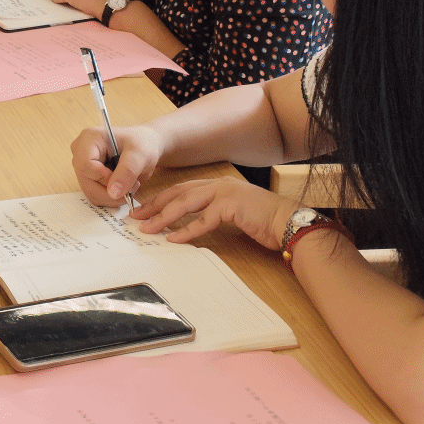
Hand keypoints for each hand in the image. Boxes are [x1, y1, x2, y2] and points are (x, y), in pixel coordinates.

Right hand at [71, 123, 163, 206]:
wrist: (144, 145)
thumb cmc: (142, 143)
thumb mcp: (140, 154)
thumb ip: (127, 171)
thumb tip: (113, 193)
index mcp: (89, 138)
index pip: (86, 166)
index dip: (104, 179)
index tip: (126, 181)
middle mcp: (79, 151)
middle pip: (86, 182)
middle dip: (111, 191)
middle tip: (132, 187)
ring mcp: (81, 164)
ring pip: (90, 192)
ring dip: (112, 196)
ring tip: (129, 185)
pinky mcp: (86, 176)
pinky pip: (94, 194)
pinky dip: (110, 197)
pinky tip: (121, 186)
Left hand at [134, 176, 294, 249]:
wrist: (288, 222)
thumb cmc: (263, 221)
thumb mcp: (233, 213)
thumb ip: (212, 213)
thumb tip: (187, 225)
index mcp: (217, 185)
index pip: (181, 189)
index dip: (160, 199)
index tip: (143, 209)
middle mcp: (218, 185)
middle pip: (178, 193)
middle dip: (154, 204)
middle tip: (135, 216)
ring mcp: (224, 194)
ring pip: (185, 204)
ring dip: (163, 217)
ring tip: (147, 228)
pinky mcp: (231, 207)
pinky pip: (203, 221)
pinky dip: (186, 230)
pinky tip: (172, 238)